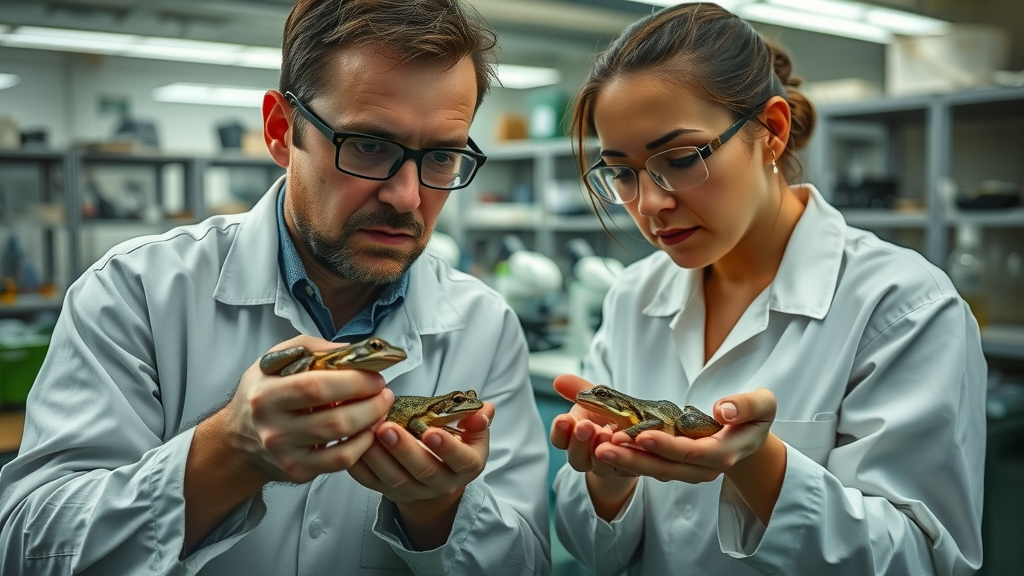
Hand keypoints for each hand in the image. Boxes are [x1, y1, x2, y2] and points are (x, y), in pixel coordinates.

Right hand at [220, 335, 394, 483]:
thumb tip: (351, 350)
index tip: (374, 375)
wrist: (238, 439)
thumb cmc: (263, 393)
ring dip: (372, 422)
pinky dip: (363, 444)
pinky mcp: (298, 471)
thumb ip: (310, 348)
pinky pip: (341, 461)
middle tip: (384, 392)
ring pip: (342, 442)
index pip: (316, 387)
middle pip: (335, 419)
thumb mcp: (274, 361)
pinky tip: (368, 429)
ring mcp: (286, 454)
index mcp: (266, 395)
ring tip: (380, 407)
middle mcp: (273, 428)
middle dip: (371, 404)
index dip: (353, 381)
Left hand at [347, 402, 491, 548]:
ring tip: (366, 430)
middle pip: (423, 471)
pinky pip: (371, 482)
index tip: (432, 432)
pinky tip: (352, 442)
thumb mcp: (473, 435)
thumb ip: (478, 420)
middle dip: (404, 450)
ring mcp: (413, 491)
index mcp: (466, 467)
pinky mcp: (387, 492)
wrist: (437, 480)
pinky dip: (359, 464)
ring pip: (393, 478)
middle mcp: (441, 483)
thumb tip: (484, 409)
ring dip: (377, 455)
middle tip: (387, 428)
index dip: (448, 448)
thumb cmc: (455, 446)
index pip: (460, 460)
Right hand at [549, 374, 633, 479]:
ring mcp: (605, 466)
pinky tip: (626, 444)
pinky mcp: (626, 470)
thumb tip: (559, 379)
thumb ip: (578, 390)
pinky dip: (624, 457)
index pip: (559, 438)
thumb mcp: (595, 398)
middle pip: (576, 458)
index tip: (564, 420)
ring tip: (606, 434)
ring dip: (600, 452)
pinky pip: (624, 469)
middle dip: (579, 442)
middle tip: (585, 427)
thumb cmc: (608, 414)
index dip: (560, 430)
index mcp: (573, 437)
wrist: (633, 434)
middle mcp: (585, 456)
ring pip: (598, 467)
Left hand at [598, 388, 777, 484]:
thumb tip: (723, 410)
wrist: (750, 438)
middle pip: (665, 468)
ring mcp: (687, 470)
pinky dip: (628, 458)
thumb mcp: (763, 405)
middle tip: (603, 447)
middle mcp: (703, 468)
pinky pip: (650, 464)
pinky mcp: (674, 465)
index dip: (666, 446)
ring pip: (653, 469)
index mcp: (724, 454)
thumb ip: (747, 405)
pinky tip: (605, 445)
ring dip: (625, 460)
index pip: (691, 454)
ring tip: (598, 447)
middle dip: (633, 459)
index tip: (641, 436)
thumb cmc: (754, 417)